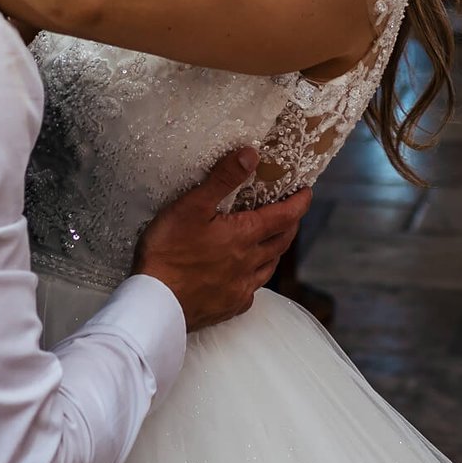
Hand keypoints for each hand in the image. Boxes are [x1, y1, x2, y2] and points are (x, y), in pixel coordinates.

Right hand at [133, 147, 313, 329]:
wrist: (154, 304)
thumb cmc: (168, 251)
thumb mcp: (192, 206)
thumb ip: (223, 179)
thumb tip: (252, 154)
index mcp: (244, 236)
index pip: (284, 217)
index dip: (299, 203)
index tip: (307, 193)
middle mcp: (249, 263)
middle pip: (281, 242)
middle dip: (290, 225)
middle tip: (292, 213)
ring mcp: (239, 288)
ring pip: (269, 268)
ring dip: (275, 251)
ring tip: (273, 241)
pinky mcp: (228, 308)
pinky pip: (251, 291)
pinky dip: (255, 278)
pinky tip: (245, 277)